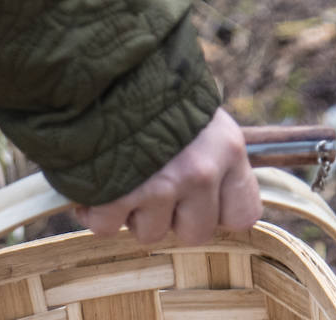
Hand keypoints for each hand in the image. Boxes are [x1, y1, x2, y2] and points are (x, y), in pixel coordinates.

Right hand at [74, 108, 260, 243]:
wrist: (96, 69)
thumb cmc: (147, 92)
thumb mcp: (197, 118)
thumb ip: (210, 158)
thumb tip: (211, 201)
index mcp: (227, 150)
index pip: (243, 214)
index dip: (217, 214)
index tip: (197, 203)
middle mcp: (199, 172)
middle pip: (195, 234)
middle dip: (171, 220)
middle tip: (152, 190)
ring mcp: (158, 187)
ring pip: (149, 234)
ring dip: (131, 214)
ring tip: (120, 178)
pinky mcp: (116, 197)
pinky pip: (106, 227)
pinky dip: (94, 211)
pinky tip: (93, 186)